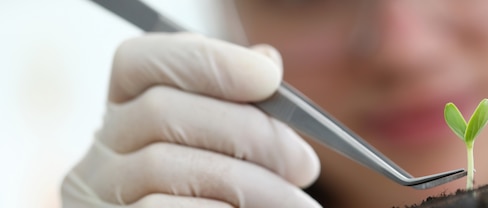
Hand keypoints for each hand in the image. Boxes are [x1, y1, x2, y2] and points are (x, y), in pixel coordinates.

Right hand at [61, 33, 320, 207]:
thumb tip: (265, 62)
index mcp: (127, 109)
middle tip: (305, 164)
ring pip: (165, 165)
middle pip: (160, 111)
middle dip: (248, 133)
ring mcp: (99, 189)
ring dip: (250, 184)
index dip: (205, 61)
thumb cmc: (218, 192)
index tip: (269, 77)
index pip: (141, 61)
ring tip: (297, 202)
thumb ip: (237, 102)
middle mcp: (102, 144)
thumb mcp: (225, 143)